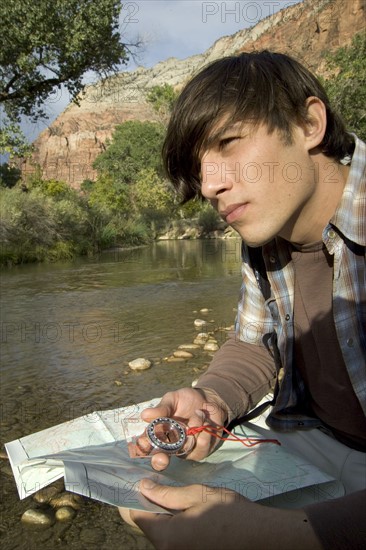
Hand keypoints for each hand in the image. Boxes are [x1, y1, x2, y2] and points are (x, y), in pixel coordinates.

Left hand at [125, 480, 321, 549]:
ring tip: (161, 487)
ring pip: (155, 530)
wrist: (258, 534)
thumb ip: (166, 494)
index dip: (131, 495)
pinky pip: (168, 536)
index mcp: (167, 537)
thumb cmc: (229, 512)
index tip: (132, 477)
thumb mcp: (197, 495)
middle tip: (148, 479)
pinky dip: (166, 519)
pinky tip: (174, 503)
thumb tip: (142, 486)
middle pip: (143, 524)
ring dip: (154, 510)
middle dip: (142, 502)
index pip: (135, 516)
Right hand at [140, 388, 226, 470]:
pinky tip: (205, 420)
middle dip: (160, 462)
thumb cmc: (186, 400)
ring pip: (185, 449)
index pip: (146, 446)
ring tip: (198, 412)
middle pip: (160, 461)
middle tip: (162, 458)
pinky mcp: (200, 451)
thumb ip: (161, 408)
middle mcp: (170, 445)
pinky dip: (204, 432)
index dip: (144, 449)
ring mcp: (185, 450)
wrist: (208, 399)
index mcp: (158, 433)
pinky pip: (201, 447)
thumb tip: (144, 415)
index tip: (144, 446)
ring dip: (193, 428)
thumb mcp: (172, 399)